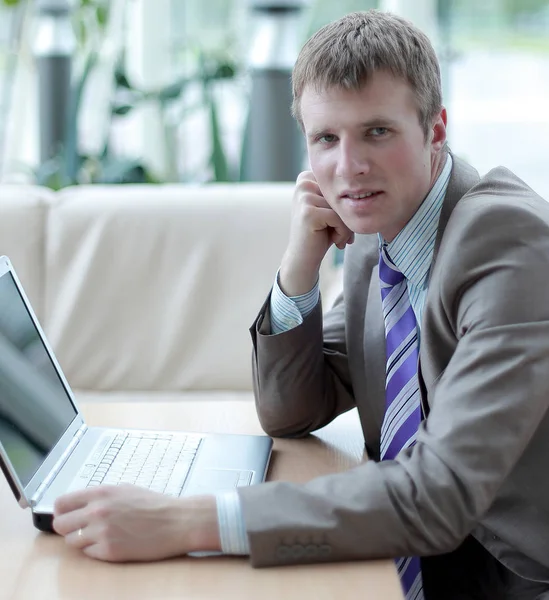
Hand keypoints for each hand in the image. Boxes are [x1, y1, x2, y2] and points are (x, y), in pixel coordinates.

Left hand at [53, 484, 220, 561]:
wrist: (177, 521)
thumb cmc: (155, 505)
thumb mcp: (126, 489)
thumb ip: (100, 497)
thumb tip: (79, 505)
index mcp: (101, 493)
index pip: (61, 503)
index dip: (61, 511)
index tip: (66, 515)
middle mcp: (98, 512)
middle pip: (60, 524)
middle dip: (69, 527)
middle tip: (82, 529)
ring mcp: (102, 532)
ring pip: (71, 542)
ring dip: (83, 540)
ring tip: (102, 536)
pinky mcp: (109, 551)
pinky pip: (88, 554)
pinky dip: (97, 551)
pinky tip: (113, 543)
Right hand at [280, 171, 353, 295]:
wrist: (304, 258)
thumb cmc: (321, 233)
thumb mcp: (330, 208)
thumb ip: (340, 193)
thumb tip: (366, 183)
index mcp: (306, 178)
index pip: (341, 186)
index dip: (344, 205)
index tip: (336, 221)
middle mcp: (303, 183)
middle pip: (341, 195)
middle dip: (346, 216)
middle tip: (340, 233)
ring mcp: (304, 197)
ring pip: (342, 207)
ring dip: (345, 227)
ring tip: (337, 237)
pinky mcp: (308, 212)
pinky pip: (339, 218)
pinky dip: (342, 233)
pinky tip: (335, 241)